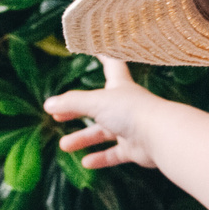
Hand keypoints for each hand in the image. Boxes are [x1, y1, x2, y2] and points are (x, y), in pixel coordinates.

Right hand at [47, 60, 162, 171]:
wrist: (160, 136)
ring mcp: (131, 128)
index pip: (111, 64)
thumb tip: (48, 105)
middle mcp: (126, 106)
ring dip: (83, 138)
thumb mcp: (96, 102)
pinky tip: (86, 163)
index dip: (103, 55)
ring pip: (103, 133)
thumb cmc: (131, 111)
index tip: (94, 47)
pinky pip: (115, 154)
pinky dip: (100, 158)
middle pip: (98, 106)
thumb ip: (71, 103)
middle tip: (58, 115)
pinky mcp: (135, 149)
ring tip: (64, 144)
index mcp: (120, 87)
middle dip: (77, 110)